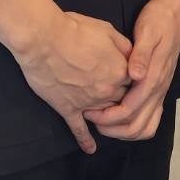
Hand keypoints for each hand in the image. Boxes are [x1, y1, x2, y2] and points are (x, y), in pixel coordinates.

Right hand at [13, 10, 133, 152]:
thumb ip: (124, 46)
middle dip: (120, 96)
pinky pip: (79, 129)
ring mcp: (88, 102)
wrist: (44, 39)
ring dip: (106, 114)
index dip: (132, 77)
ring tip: (106, 115)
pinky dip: (85, 140)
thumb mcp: (108, 30)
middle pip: (122, 99)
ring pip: (105, 114)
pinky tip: (90, 149)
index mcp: (120, 70)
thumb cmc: (76, 30)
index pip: (135, 81)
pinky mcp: (68, 108)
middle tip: (113, 89)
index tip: (127, 74)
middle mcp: (108, 90)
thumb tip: (134, 56)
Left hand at [83, 0, 179, 140]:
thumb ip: (141, 55)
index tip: (89, 112)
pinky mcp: (159, 89)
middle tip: (92, 120)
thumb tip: (135, 76)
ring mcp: (161, 91)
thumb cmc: (158, 20)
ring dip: (124, 131)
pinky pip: (151, 119)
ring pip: (146, 126)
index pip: (130, 110)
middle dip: (113, 129)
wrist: (176, 12)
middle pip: (137, 125)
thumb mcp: (147, 31)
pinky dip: (135, 125)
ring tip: (104, 123)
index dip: (108, 117)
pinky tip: (120, 119)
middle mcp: (159, 88)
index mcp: (154, 77)